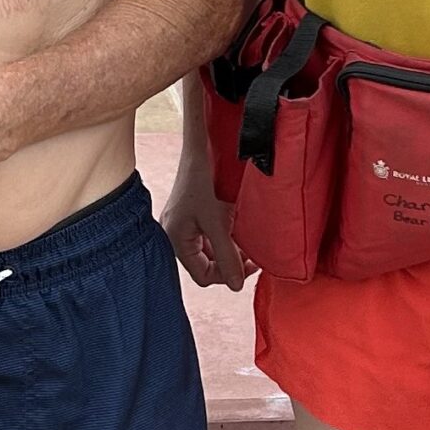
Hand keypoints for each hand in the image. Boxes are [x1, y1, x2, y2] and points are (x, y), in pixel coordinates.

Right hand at [159, 151, 252, 289]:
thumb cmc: (204, 179)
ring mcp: (185, 221)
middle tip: (253, 254)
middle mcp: (177, 233)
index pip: (203, 276)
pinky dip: (226, 234)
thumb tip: (236, 286)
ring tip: (247, 240)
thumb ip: (227, 256)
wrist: (201, 143)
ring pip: (210, 248)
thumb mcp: (217, 222)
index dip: (228, 275)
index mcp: (176, 240)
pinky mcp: (193, 210)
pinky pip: (210, 233)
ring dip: (230, 248)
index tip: (250, 264)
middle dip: (230, 261)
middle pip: (206, 263)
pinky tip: (239, 226)